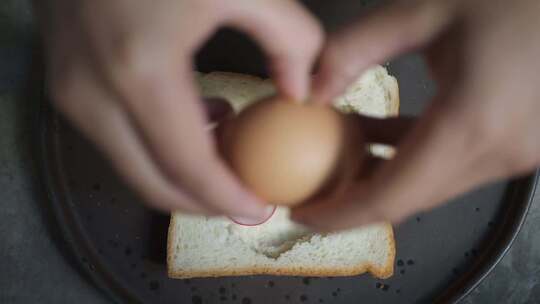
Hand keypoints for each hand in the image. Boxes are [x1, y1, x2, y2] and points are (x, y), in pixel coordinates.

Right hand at [37, 0, 322, 218]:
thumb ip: (288, 37)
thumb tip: (299, 90)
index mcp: (139, 73)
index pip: (188, 167)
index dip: (227, 198)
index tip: (259, 209)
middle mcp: (92, 93)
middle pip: (150, 182)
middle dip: (200, 203)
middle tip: (242, 198)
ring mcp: (70, 88)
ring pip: (128, 164)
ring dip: (178, 174)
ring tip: (226, 155)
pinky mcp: (64, 79)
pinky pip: (114, 136)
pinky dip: (154, 145)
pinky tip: (193, 119)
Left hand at [293, 0, 539, 229]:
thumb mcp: (426, 9)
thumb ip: (356, 48)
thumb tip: (311, 89)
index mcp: (474, 126)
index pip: (391, 197)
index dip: (340, 215)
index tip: (301, 213)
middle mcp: (500, 154)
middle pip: (410, 199)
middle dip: (353, 201)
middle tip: (308, 187)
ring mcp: (515, 154)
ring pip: (430, 185)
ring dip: (378, 176)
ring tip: (329, 156)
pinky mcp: (518, 144)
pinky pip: (451, 164)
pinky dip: (408, 157)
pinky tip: (373, 134)